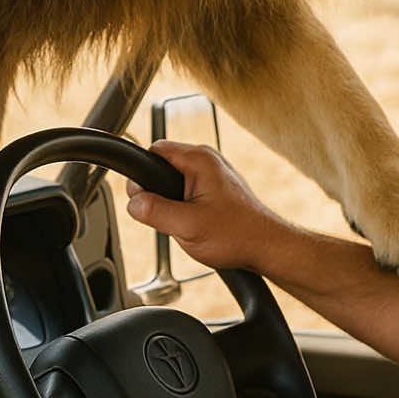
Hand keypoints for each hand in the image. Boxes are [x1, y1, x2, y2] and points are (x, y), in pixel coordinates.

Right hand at [125, 141, 283, 272]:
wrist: (265, 246)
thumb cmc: (236, 234)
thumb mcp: (187, 226)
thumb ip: (155, 211)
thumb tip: (133, 202)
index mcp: (199, 159)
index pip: (153, 151)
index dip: (142, 175)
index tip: (144, 199)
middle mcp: (206, 160)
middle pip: (161, 167)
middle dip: (156, 192)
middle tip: (167, 217)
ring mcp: (212, 173)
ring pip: (172, 182)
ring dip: (169, 203)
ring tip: (184, 223)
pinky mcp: (214, 188)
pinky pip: (184, 192)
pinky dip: (181, 207)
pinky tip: (192, 224)